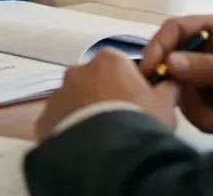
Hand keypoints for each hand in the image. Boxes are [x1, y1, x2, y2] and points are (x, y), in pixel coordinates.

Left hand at [35, 49, 178, 138]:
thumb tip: (168, 80)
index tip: (137, 103)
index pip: (120, 66)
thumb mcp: (165, 104)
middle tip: (119, 122)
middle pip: (94, 81)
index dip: (130, 84)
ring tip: (100, 137)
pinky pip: (59, 121)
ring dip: (84, 113)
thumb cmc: (139, 120)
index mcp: (108, 60)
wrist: (108, 153)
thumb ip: (166, 86)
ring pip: (73, 101)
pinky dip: (68, 130)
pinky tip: (82, 146)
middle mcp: (78, 70)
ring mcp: (57, 94)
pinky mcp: (43, 119)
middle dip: (103, 97)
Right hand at [141, 12, 212, 133]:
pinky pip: (194, 108)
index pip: (177, 29)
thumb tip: (169, 64)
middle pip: (175, 65)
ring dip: (197, 111)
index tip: (150, 71)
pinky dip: (205, 120)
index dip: (159, 46)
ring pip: (182, 90)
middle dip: (185, 91)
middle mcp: (212, 48)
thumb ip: (210, 67)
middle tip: (200, 112)